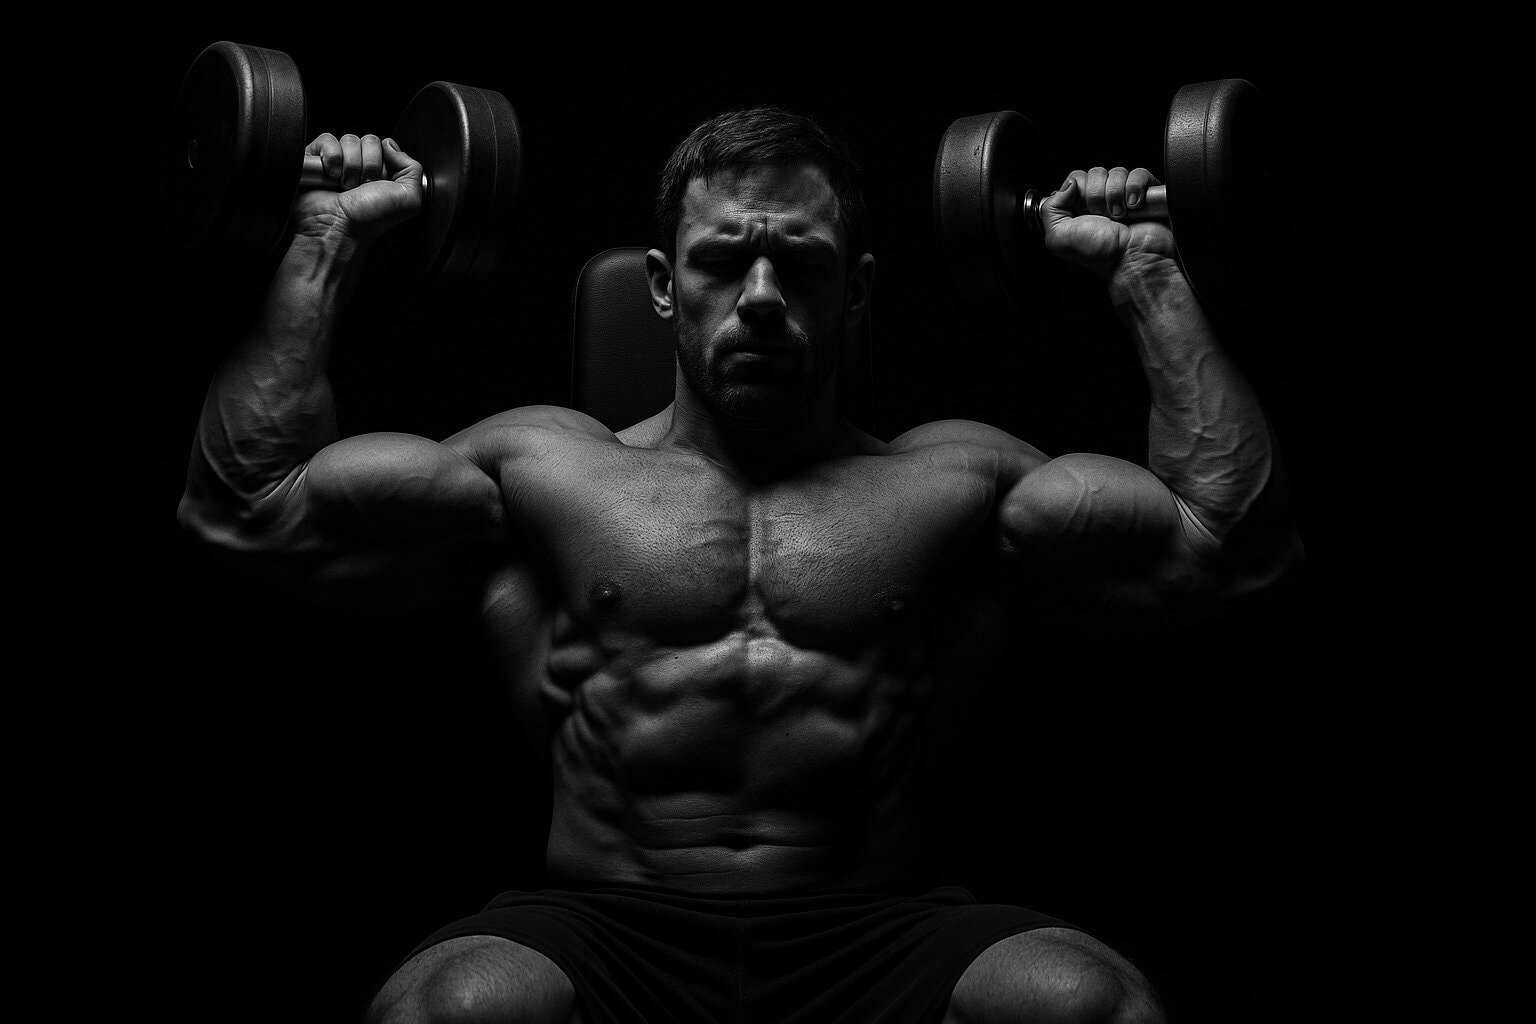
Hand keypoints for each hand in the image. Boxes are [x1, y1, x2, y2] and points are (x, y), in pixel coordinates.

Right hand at [293, 133, 423, 240]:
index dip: (385, 162)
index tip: (380, 183)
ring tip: (345, 186)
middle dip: (368, 165)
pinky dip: (331, 157)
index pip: (387, 146)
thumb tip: (391, 145)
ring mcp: (339, 161)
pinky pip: (327, 139)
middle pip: (369, 140)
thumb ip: (413, 169)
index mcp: (383, 173)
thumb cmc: (370, 218)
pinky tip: (331, 176)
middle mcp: (361, 166)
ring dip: (350, 165)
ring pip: (349, 139)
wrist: (338, 226)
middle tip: (362, 187)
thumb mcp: (408, 199)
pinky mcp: (317, 158)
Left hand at [1039, 166, 1175, 278]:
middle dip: (1096, 194)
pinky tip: (1133, 205)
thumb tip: (1069, 184)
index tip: (1082, 209)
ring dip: (1116, 193)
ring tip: (1119, 215)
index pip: (1076, 178)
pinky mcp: (1145, 193)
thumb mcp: (1058, 237)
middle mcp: (1100, 200)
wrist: (1130, 259)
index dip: (1078, 189)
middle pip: (1096, 172)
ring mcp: (1123, 195)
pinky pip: (1139, 174)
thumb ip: (1050, 208)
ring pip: (1117, 172)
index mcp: (1078, 207)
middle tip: (1101, 215)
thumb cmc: (1098, 253)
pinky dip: (1134, 187)